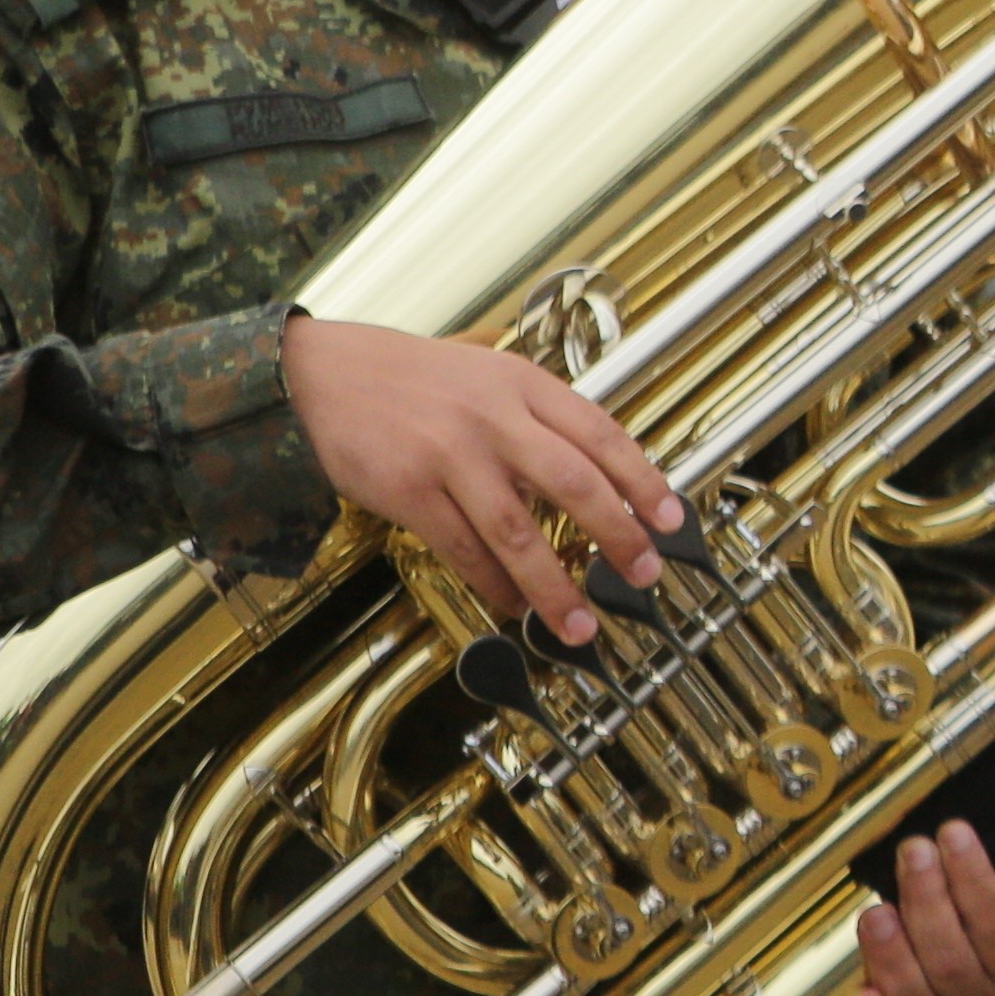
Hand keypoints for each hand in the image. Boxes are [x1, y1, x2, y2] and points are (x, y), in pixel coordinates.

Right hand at [283, 315, 679, 643]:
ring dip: (555, 586)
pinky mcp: (409, 491)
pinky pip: (463, 549)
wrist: (324, 373)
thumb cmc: (415, 379)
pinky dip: (494, 584)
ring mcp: (451, 456)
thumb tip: (599, 476)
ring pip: (519, 531)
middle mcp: (495, 418)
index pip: (603, 436)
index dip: (644, 482)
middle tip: (642, 574)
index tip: (671, 522)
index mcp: (525, 385)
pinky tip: (515, 605)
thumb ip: (541, 418)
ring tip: (578, 622)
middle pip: (575, 484)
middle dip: (618, 536)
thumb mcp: (490, 374)